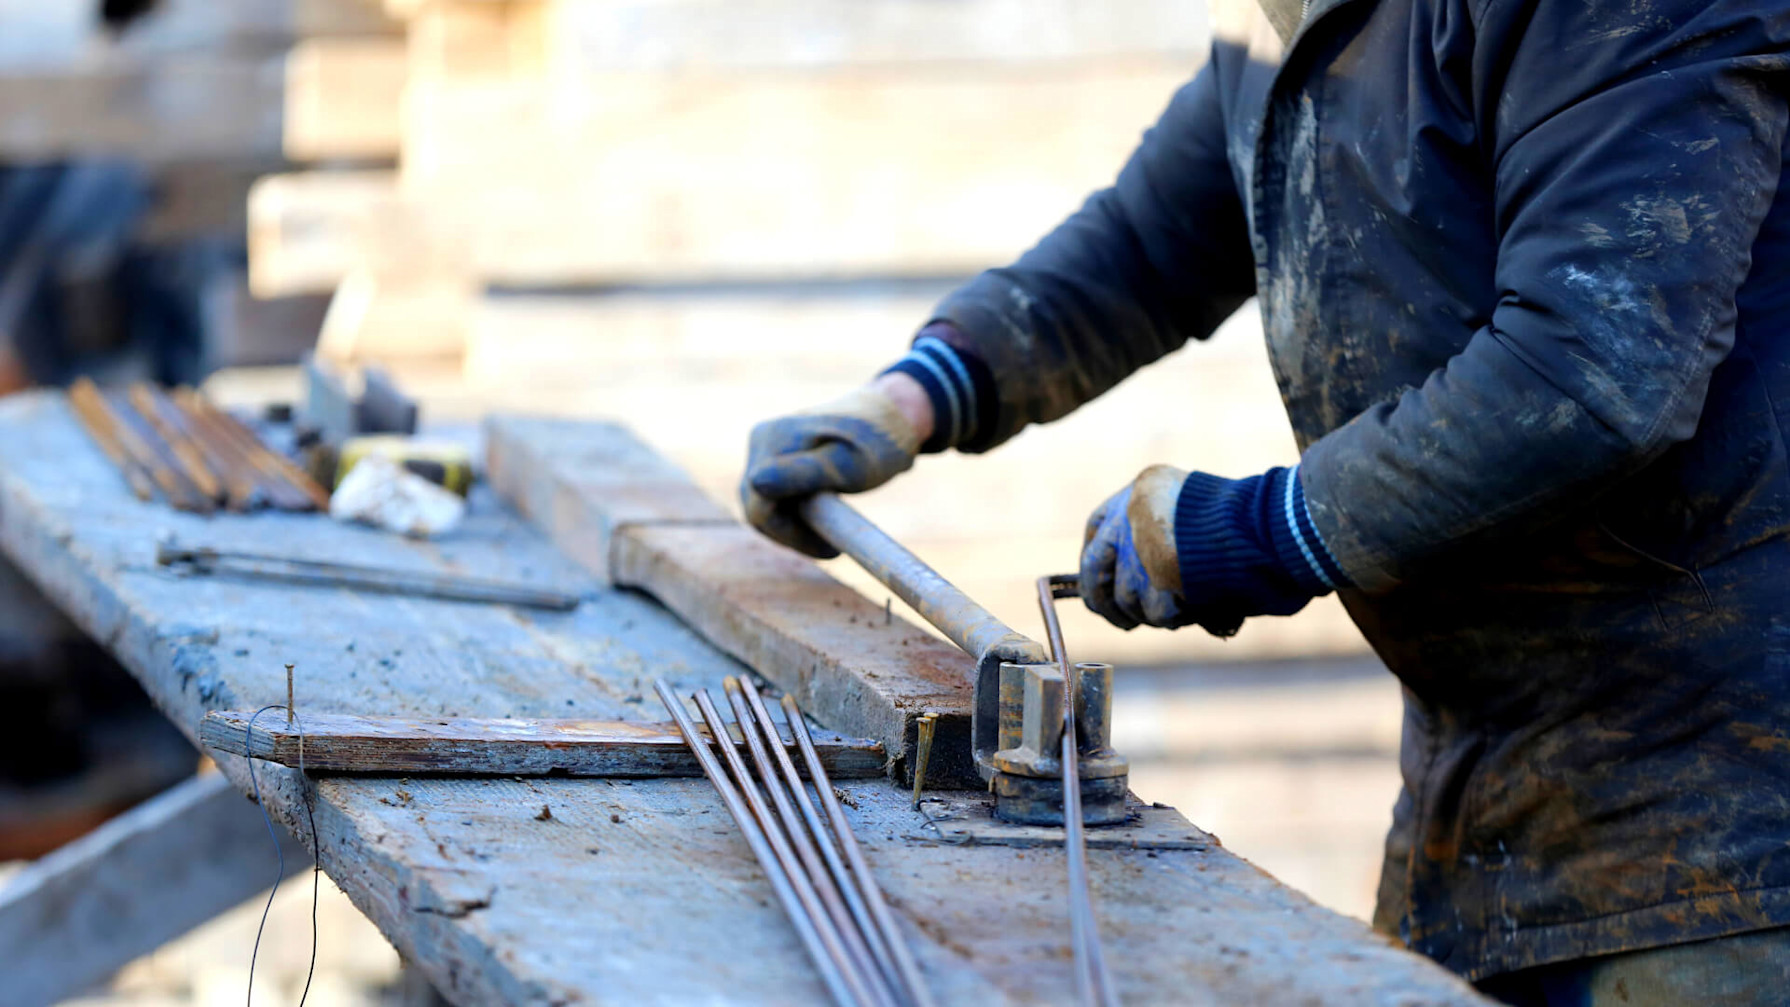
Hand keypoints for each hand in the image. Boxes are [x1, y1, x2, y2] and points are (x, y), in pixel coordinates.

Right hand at [741, 376, 930, 556]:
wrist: (892, 417)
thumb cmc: (878, 441)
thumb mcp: (849, 463)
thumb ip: (803, 472)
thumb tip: (755, 483)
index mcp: (772, 440)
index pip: (761, 507)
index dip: (793, 536)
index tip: (831, 549)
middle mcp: (761, 440)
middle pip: (758, 509)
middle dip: (794, 535)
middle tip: (834, 546)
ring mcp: (766, 448)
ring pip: (764, 507)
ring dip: (795, 527)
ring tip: (833, 532)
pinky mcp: (776, 458)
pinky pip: (774, 499)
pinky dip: (797, 515)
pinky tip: (827, 515)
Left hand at [1080, 465, 1341, 634]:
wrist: (1278, 527)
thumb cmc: (1249, 528)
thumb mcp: (1195, 520)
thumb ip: (1161, 543)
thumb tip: (1127, 591)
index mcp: (1144, 489)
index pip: (1096, 527)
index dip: (1095, 562)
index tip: (1100, 583)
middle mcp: (1134, 510)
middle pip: (1094, 568)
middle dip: (1106, 602)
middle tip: (1122, 619)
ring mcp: (1142, 542)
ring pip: (1127, 597)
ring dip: (1152, 613)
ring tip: (1184, 606)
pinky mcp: (1158, 573)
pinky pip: (1156, 611)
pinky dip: (1177, 617)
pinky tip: (1198, 606)